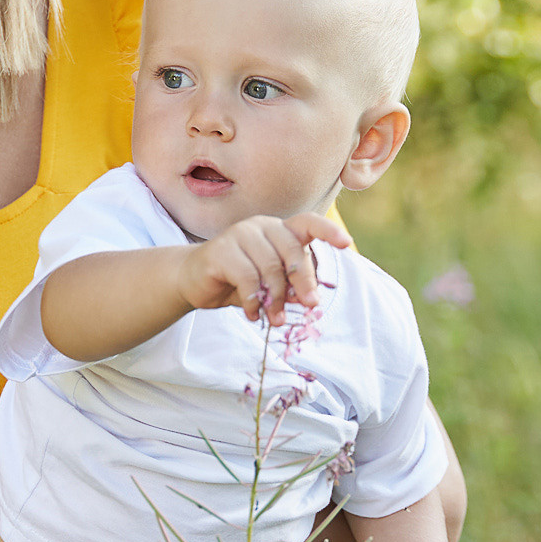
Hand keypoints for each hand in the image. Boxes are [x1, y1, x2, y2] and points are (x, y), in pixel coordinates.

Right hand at [178, 212, 352, 323]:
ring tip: (273, 319)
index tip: (347, 244)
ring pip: (270, 268)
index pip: (307, 223)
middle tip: (310, 305)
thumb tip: (312, 300)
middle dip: (304, 281)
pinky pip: (247, 278)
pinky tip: (252, 313)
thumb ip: (290, 287)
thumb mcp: (270, 285)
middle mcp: (260, 227)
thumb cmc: (237, 280)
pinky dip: (254, 301)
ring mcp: (238, 235)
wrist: (193, 281)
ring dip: (276, 299)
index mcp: (278, 230)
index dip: (328, 232)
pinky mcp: (219, 251)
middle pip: (293, 250)